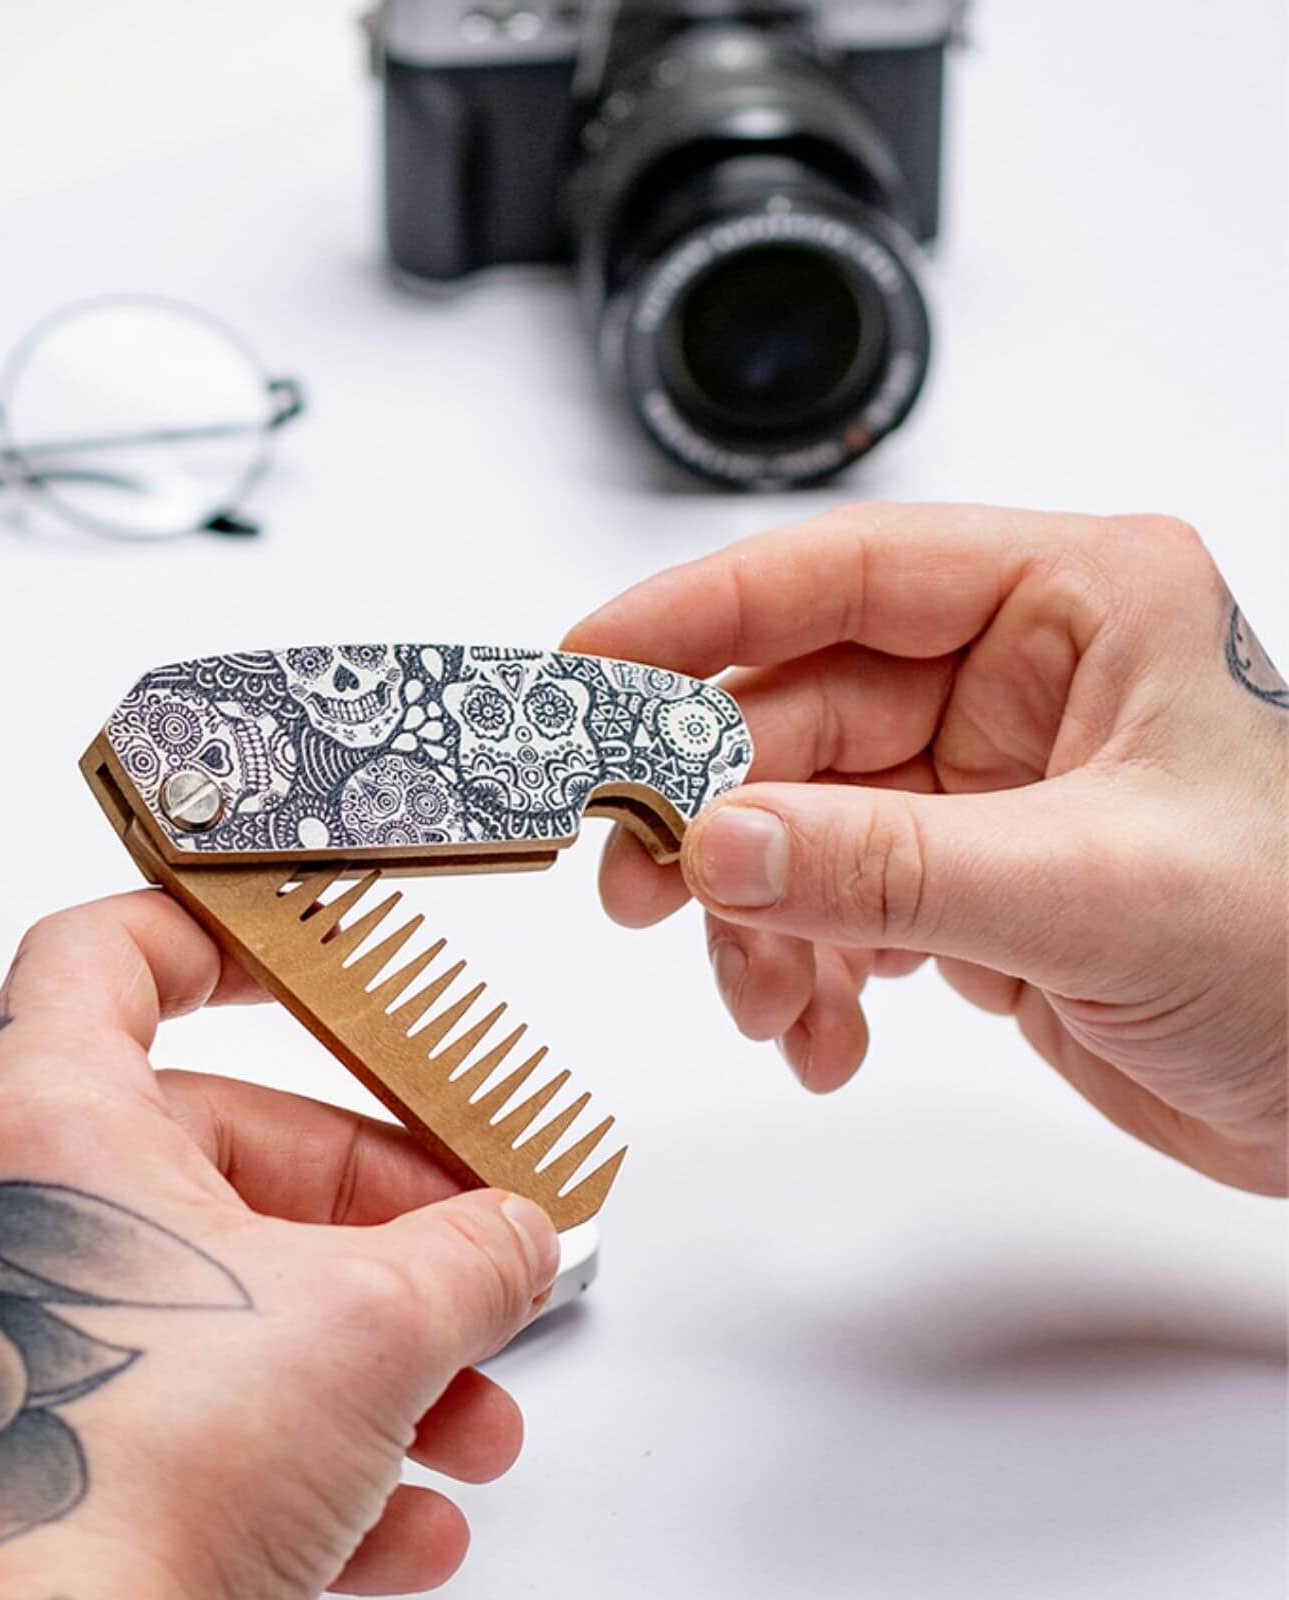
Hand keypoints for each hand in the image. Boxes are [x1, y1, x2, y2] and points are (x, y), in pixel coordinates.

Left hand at [0, 891, 559, 1599]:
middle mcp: (18, 1221)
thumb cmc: (133, 1490)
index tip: (310, 956)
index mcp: (51, 1128)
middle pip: (227, 1146)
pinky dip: (316, 1435)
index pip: (108, 953)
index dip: (220, 933)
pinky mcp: (61, 1442)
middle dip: (377, 1215)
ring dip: (370, 1343)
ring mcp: (31, 1338)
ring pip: (235, 1287)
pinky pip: (210, 1400)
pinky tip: (406, 1497)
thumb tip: (512, 1239)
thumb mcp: (372, 1326)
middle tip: (468, 1245)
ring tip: (466, 1403)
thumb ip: (473, 1253)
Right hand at [566, 502, 1287, 1194]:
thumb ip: (892, 867)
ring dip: (757, 917)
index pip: (842, 574)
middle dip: (715, 814)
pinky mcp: (969, 877)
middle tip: (641, 883)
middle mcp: (1017, 679)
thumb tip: (719, 844)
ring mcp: (986, 783)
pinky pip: (834, 902)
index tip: (587, 669)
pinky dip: (806, 970)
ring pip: (798, 821)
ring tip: (766, 1000)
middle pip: (796, 711)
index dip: (698, 617)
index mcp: (1072, 606)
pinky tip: (824, 1032)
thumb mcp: (1100, 894)